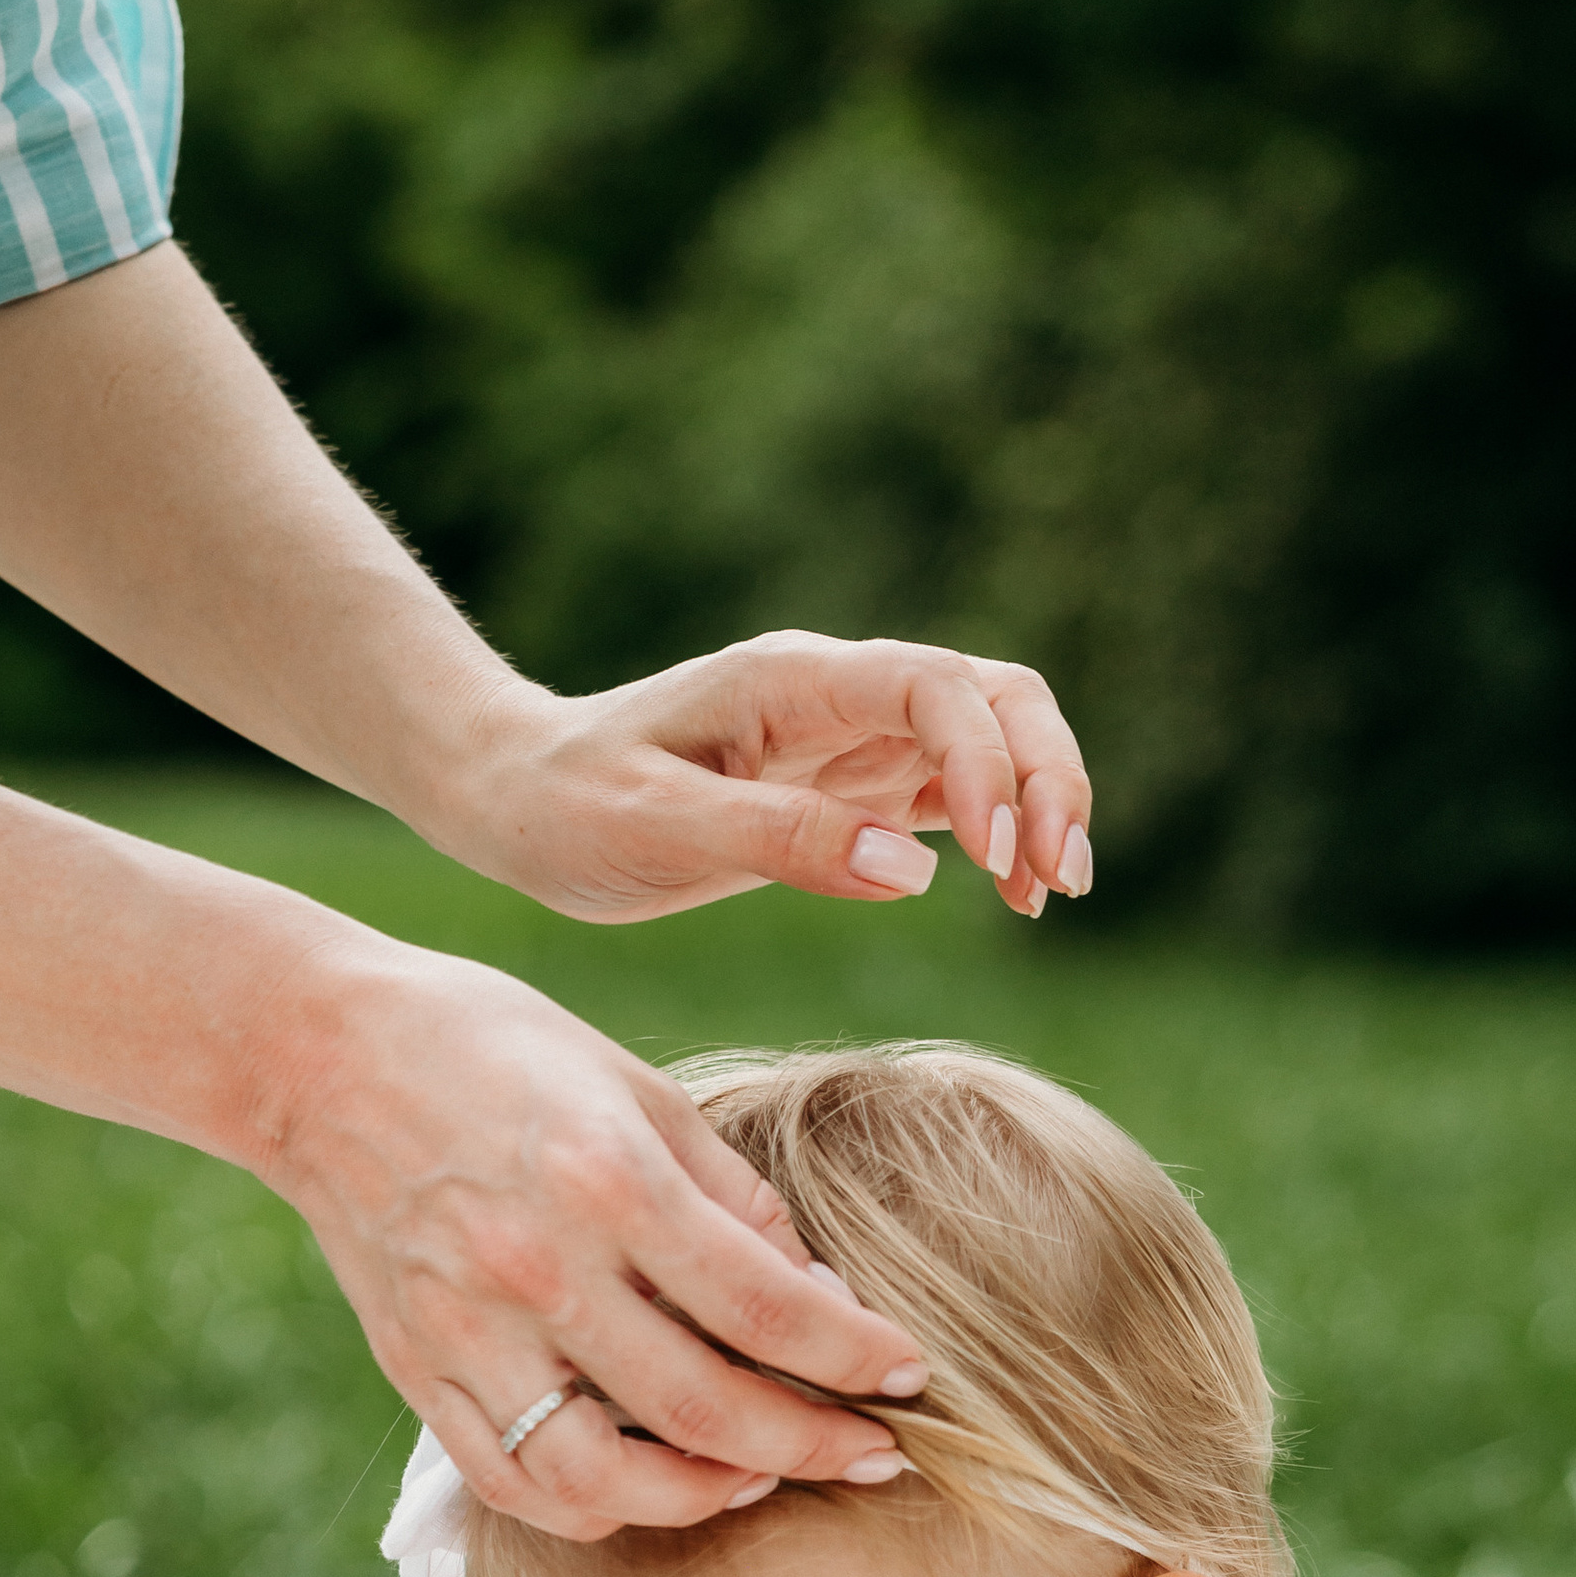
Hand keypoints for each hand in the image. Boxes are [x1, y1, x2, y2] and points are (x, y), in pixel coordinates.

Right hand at [259, 931, 928, 1533]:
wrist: (316, 1054)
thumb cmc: (494, 1049)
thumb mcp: (632, 1083)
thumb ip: (730, 1194)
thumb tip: (820, 1291)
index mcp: (607, 1179)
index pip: (765, 1305)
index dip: (853, 1355)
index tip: (912, 1375)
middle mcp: (538, 1268)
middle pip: (705, 1408)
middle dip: (812, 1445)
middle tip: (874, 1456)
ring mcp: (470, 1333)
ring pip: (606, 1482)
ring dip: (703, 1498)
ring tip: (759, 1477)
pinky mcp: (418, 1373)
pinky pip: (516, 1486)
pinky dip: (596, 1510)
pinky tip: (651, 1487)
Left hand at [439, 636, 1091, 923]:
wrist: (519, 798)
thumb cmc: (569, 806)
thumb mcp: (655, 830)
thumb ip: (780, 842)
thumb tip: (913, 873)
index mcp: (793, 679)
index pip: (937, 688)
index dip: (989, 762)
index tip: (993, 858)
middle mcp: (838, 693)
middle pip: (995, 694)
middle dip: (1047, 775)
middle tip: (1055, 882)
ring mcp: (851, 738)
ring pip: (991, 739)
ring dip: (1038, 804)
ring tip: (1046, 896)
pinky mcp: (849, 790)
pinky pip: (954, 795)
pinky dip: (1001, 837)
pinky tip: (1013, 897)